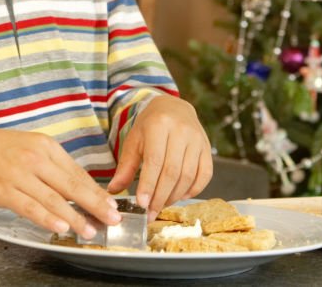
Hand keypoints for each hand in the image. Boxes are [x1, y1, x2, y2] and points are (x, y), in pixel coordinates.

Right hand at [0, 126, 119, 237]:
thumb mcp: (28, 147)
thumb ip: (50, 164)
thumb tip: (74, 186)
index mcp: (46, 146)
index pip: (78, 172)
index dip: (97, 191)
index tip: (112, 204)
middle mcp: (36, 158)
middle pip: (72, 185)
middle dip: (96, 204)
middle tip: (114, 218)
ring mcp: (19, 174)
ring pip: (54, 199)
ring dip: (75, 217)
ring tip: (91, 230)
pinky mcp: (3, 190)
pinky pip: (30, 207)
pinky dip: (47, 218)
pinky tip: (61, 227)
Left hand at [106, 95, 211, 218]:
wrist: (173, 108)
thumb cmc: (150, 126)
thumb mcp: (134, 140)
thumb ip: (125, 166)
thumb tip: (114, 189)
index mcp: (159, 125)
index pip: (155, 160)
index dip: (148, 185)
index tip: (142, 204)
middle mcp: (182, 131)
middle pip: (172, 171)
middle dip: (160, 196)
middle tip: (150, 213)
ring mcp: (198, 139)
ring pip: (188, 175)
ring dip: (174, 196)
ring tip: (161, 205)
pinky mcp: (207, 148)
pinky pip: (205, 174)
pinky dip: (193, 190)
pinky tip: (180, 196)